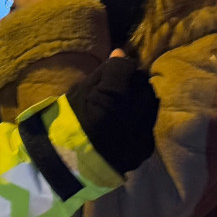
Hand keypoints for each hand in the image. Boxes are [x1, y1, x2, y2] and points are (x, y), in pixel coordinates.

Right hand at [66, 49, 157, 174]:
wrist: (65, 163)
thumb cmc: (67, 122)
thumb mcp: (80, 91)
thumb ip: (105, 72)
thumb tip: (121, 52)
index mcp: (110, 100)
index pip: (128, 69)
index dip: (121, 64)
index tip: (116, 64)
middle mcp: (131, 118)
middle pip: (143, 85)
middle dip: (134, 80)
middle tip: (121, 81)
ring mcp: (139, 137)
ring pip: (151, 105)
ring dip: (141, 98)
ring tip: (125, 100)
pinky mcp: (142, 151)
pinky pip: (150, 126)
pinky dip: (142, 119)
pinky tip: (128, 121)